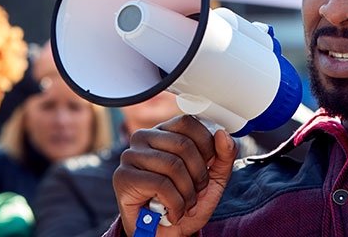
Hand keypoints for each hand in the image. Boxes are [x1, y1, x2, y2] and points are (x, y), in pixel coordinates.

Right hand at [114, 115, 237, 235]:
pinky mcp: (123, 177)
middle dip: (199, 175)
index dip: (205, 147)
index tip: (207, 167)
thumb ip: (224, 156)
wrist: (166, 234)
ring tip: (185, 205)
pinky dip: (175, 204)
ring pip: (173, 165)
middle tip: (197, 192)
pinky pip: (160, 184)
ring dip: (187, 193)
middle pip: (183, 145)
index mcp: (165, 132)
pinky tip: (173, 212)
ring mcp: (131, 156)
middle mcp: (144, 138)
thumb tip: (223, 134)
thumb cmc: (185, 203)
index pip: (188, 122)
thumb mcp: (214, 179)